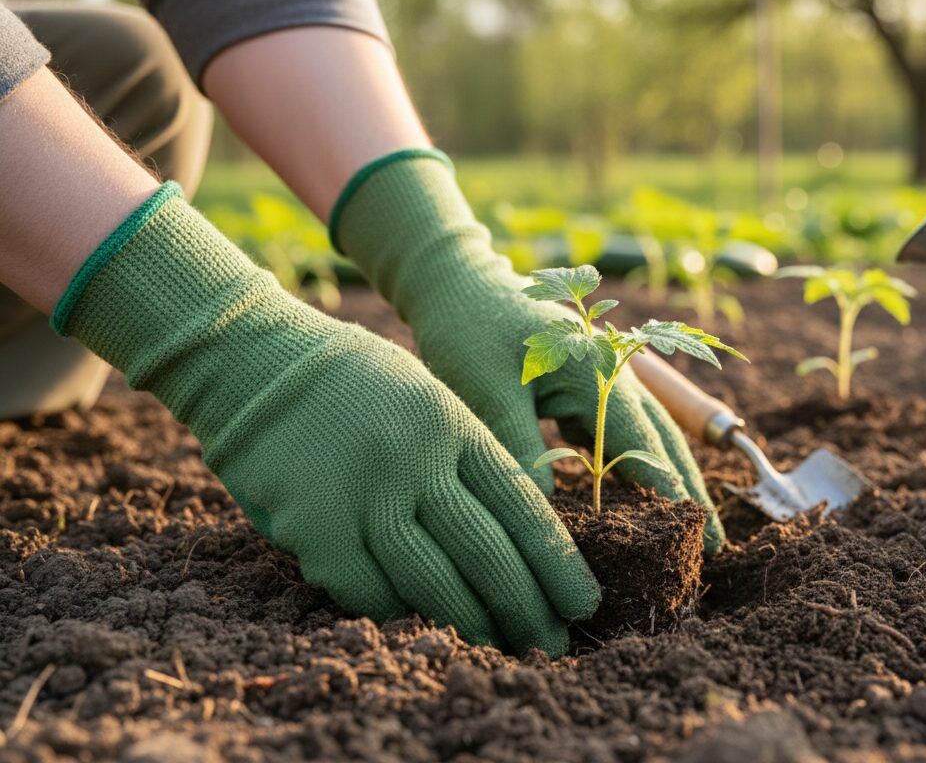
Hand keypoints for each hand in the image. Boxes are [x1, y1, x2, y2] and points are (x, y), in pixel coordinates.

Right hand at [62, 186, 598, 654]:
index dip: (557, 564)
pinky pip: (367, 591)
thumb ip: (468, 459)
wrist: (256, 361)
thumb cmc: (356, 381)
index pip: (523, 507)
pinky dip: (400, 615)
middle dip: (526, 609)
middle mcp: (415, 461)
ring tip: (500, 651)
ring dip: (471, 625)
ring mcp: (363, 496)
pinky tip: (425, 631)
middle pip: (486, 553)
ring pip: (432, 582)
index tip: (583, 604)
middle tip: (553, 647)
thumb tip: (514, 534)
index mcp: (453, 424)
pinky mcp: (314, 526)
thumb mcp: (430, 396)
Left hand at [335, 153, 725, 553]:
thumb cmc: (468, 331)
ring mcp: (604, 378)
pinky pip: (621, 431)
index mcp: (598, 374)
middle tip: (716, 546)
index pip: (645, 445)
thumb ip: (521, 452)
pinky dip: (636, 463)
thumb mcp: (487, 393)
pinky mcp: (586, 385)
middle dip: (689, 491)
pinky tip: (638, 499)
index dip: (673, 494)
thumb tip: (546, 518)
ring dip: (669, 478)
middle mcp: (613, 374)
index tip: (698, 538)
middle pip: (664, 440)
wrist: (455, 281)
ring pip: (649, 435)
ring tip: (690, 528)